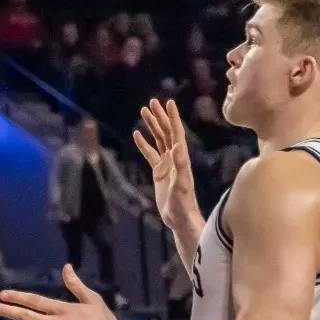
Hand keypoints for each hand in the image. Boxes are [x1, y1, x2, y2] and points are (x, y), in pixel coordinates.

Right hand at [133, 99, 198, 233]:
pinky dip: (144, 143)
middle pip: (167, 132)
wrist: (179, 218)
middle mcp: (175, 157)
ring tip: (144, 112)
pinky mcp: (159, 172)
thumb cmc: (182, 203)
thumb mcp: (181, 184)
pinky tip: (136, 135)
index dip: (173, 118)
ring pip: (159, 140)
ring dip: (152, 126)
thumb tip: (178, 145)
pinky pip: (150, 153)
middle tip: (151, 102)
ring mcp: (167, 164)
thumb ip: (180, 165)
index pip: (176, 133)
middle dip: (160, 117)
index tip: (168, 102)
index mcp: (181, 158)